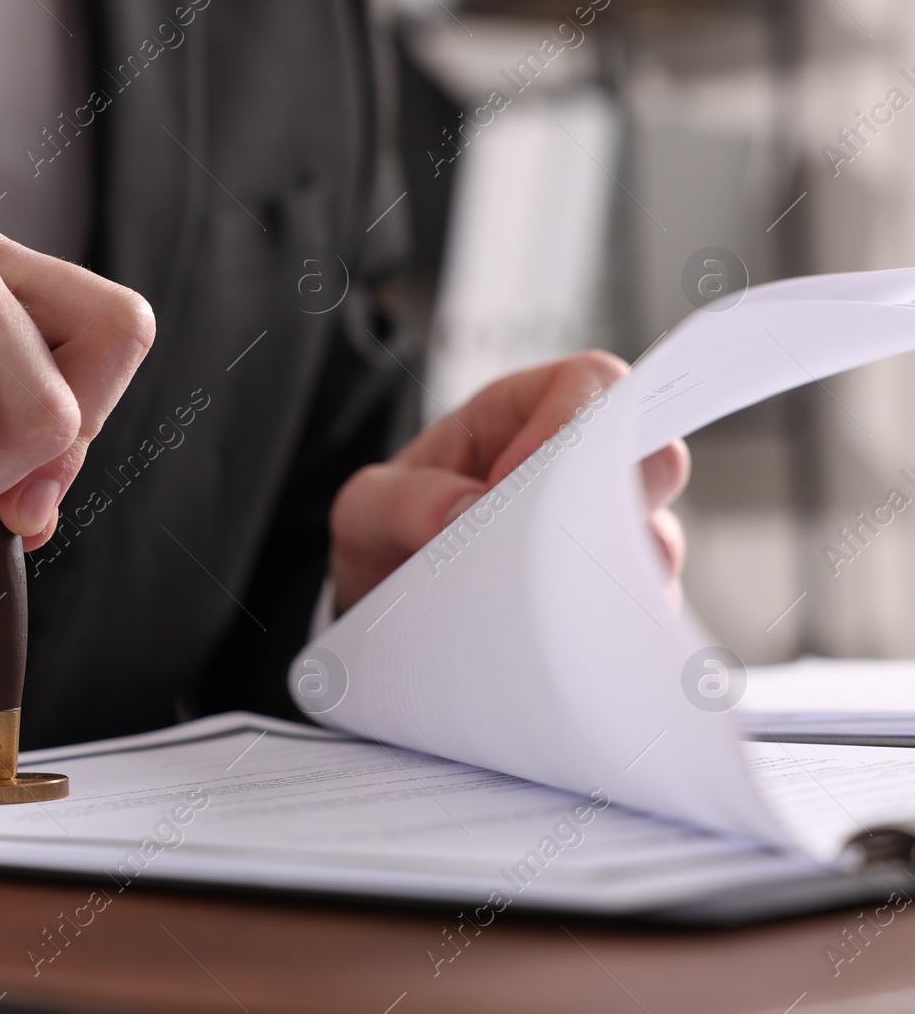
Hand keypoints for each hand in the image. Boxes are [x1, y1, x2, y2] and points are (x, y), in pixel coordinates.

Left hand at [328, 351, 688, 613]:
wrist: (381, 611)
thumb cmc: (381, 536)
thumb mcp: (367, 509)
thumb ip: (406, 501)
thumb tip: (475, 511)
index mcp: (519, 417)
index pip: (591, 383)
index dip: (577, 421)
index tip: (515, 482)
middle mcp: (572, 471)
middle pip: (653, 455)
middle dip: (617, 499)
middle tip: (549, 548)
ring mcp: (595, 536)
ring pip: (655, 542)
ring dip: (610, 572)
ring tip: (539, 603)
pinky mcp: (600, 598)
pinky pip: (637, 607)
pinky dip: (606, 622)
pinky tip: (555, 638)